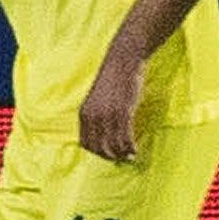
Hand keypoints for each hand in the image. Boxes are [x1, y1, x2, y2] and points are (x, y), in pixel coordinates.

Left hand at [79, 46, 145, 161]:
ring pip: (113, 146)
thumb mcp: (97, 100)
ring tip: (131, 156)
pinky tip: (136, 150)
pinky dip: (130, 148)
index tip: (109, 155)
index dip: (97, 153)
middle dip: (111, 156)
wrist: (122, 61)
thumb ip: (97, 116)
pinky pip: (125, 138)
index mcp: (83, 114)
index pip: (85, 144)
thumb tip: (104, 135)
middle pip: (99, 148)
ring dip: (123, 155)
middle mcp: (92, 116)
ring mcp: (107, 115)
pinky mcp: (123, 112)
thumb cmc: (113, 80)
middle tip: (123, 158)